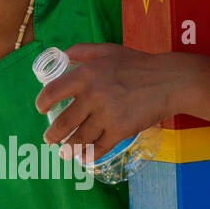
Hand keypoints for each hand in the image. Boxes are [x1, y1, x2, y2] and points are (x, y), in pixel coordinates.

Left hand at [34, 43, 167, 163]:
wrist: (168, 81)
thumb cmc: (137, 64)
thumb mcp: (108, 50)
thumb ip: (82, 51)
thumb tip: (62, 55)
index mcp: (85, 75)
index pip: (52, 92)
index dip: (42, 103)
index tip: (41, 109)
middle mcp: (92, 96)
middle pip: (63, 123)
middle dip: (52, 135)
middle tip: (49, 139)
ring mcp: (106, 115)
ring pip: (79, 138)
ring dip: (68, 148)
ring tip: (63, 152)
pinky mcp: (120, 131)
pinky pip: (99, 148)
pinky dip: (88, 156)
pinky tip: (83, 159)